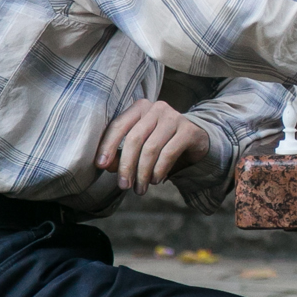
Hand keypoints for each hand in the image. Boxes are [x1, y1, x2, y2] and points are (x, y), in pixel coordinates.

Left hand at [95, 99, 210, 194]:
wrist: (195, 139)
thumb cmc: (161, 142)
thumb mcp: (139, 146)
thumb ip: (121, 153)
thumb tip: (106, 165)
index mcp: (139, 108)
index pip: (118, 125)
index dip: (107, 146)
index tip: (101, 166)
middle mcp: (156, 108)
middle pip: (134, 138)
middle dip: (127, 165)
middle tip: (124, 185)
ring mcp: (174, 117)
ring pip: (151, 148)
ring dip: (143, 173)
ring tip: (140, 188)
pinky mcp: (188, 130)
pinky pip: (168, 153)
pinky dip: (159, 170)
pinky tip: (155, 180)